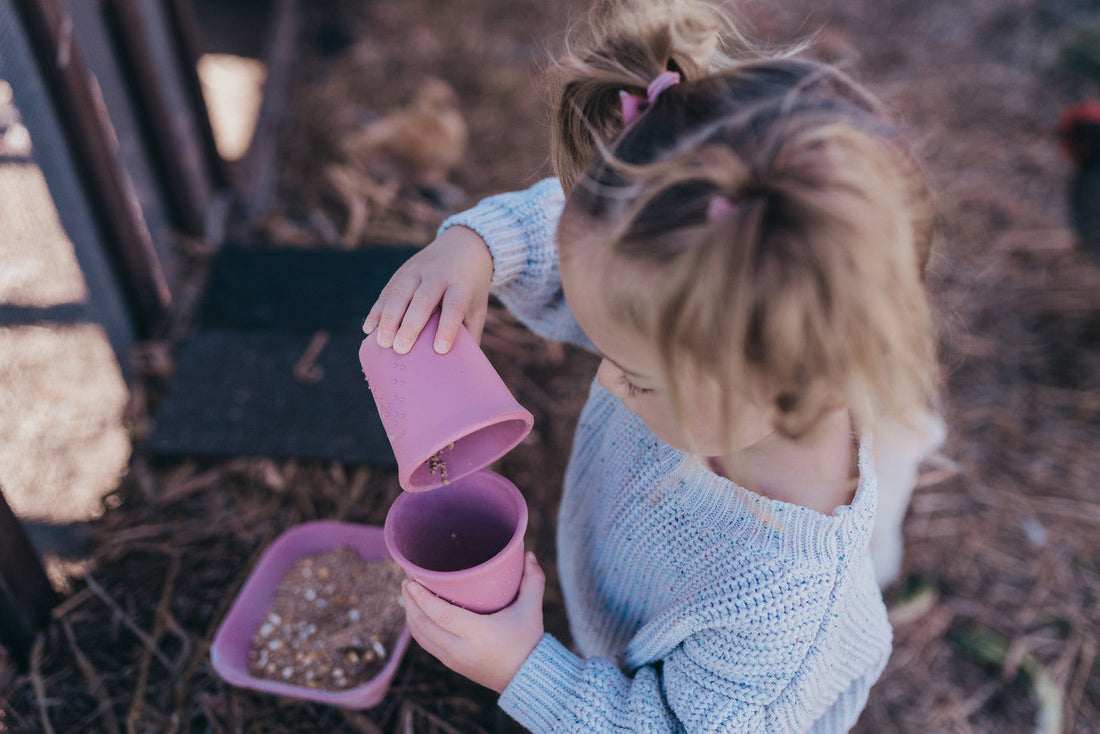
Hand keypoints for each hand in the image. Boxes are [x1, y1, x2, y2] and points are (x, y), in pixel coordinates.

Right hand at [362, 226, 492, 353]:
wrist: (463, 245)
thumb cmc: (470, 287)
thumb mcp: (478, 306)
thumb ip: (471, 333)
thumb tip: (463, 369)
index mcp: (461, 285)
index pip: (454, 305)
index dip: (447, 327)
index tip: (439, 349)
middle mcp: (438, 276)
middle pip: (423, 299)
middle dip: (410, 324)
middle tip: (401, 349)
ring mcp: (416, 271)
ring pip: (399, 294)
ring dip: (388, 318)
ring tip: (382, 342)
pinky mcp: (401, 272)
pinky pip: (386, 292)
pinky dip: (376, 310)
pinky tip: (368, 328)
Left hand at [401, 552, 545, 693]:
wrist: (526, 679)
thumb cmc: (528, 641)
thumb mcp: (532, 609)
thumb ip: (533, 580)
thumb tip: (530, 554)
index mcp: (478, 634)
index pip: (441, 615)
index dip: (422, 598)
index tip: (411, 580)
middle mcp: (461, 649)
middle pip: (424, 625)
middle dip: (410, 602)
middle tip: (406, 580)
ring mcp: (453, 660)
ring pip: (421, 636)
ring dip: (410, 614)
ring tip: (407, 593)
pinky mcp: (451, 665)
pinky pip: (426, 644)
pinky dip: (417, 627)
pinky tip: (417, 613)